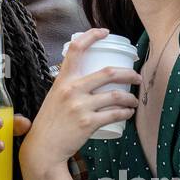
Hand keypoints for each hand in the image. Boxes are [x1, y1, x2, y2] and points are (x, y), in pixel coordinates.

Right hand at [20, 28, 141, 174]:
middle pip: (108, 72)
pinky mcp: (88, 123)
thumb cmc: (49, 122)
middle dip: (129, 73)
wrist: (43, 148)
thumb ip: (69, 87)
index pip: (76, 49)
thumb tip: (87, 80)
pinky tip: (128, 113)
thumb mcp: (54, 97)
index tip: (105, 32)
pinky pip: (115, 114)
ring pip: (116, 96)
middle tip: (137, 77)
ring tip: (134, 100)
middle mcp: (71, 89)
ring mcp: (80, 106)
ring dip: (130, 97)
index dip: (91, 35)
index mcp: (62, 80)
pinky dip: (126, 113)